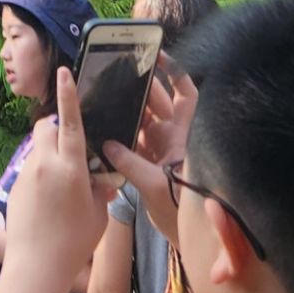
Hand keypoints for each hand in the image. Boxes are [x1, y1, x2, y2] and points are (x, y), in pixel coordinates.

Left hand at [0, 71, 116, 292]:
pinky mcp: (14, 186)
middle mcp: (45, 165)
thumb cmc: (74, 243)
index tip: (63, 71)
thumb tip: (101, 180)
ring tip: (62, 188)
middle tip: (71, 151)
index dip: (67, 95)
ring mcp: (26, 175)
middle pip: (45, 128)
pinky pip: (30, 170)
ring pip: (37, 150)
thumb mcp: (99, 215)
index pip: (69, 123)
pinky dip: (41, 176)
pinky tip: (48, 204)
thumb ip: (99, 190)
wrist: (37, 266)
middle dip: (55, 130)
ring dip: (49, 156)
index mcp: (70, 168)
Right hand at [105, 60, 198, 243]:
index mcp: (182, 135)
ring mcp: (161, 149)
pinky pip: (134, 142)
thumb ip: (130, 164)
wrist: (189, 237)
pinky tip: (104, 130)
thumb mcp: (154, 186)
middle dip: (140, 88)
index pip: (185, 94)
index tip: (157, 55)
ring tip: (106, 98)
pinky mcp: (150, 164)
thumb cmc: (182, 209)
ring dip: (128, 111)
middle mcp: (173, 137)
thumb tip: (108, 145)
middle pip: (158, 102)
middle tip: (117, 76)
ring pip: (144, 120)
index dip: (175, 72)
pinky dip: (121, 136)